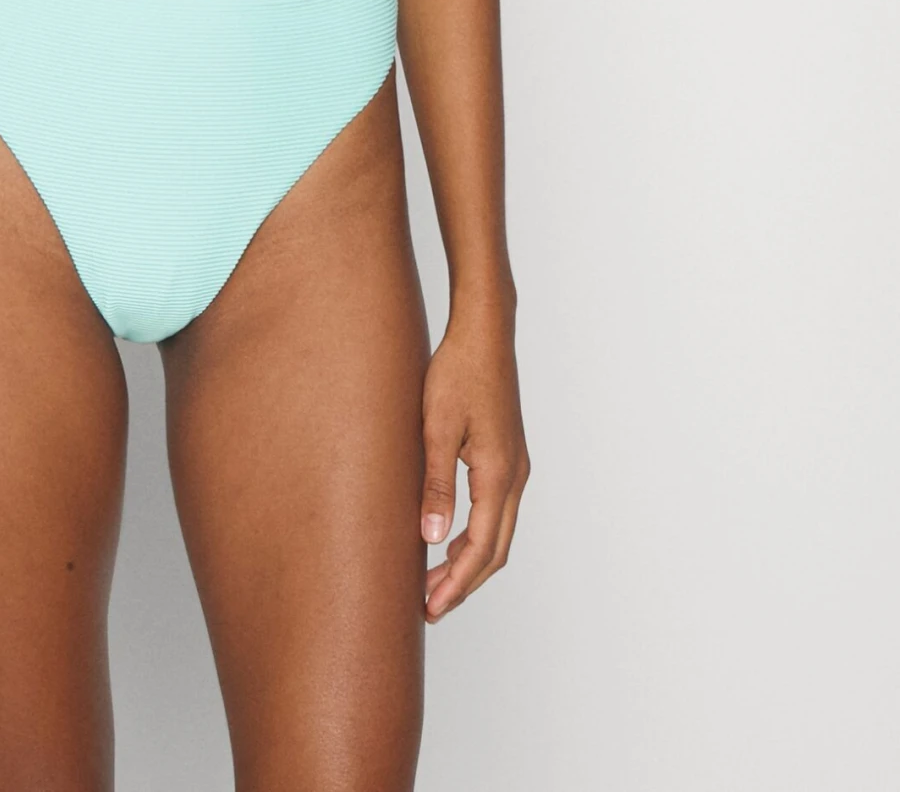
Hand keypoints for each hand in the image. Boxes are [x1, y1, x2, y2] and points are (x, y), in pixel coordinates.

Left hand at [419, 310, 528, 622]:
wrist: (483, 333)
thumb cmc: (457, 372)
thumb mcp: (435, 428)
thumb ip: (435, 484)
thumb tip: (430, 539)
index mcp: (498, 474)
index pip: (481, 548)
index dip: (457, 584)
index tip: (431, 609)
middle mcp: (515, 476)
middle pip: (495, 549)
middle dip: (463, 582)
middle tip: (428, 607)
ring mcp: (515, 466)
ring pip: (498, 532)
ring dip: (469, 560)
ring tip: (433, 580)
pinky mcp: (507, 455)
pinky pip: (496, 511)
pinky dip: (475, 535)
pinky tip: (448, 538)